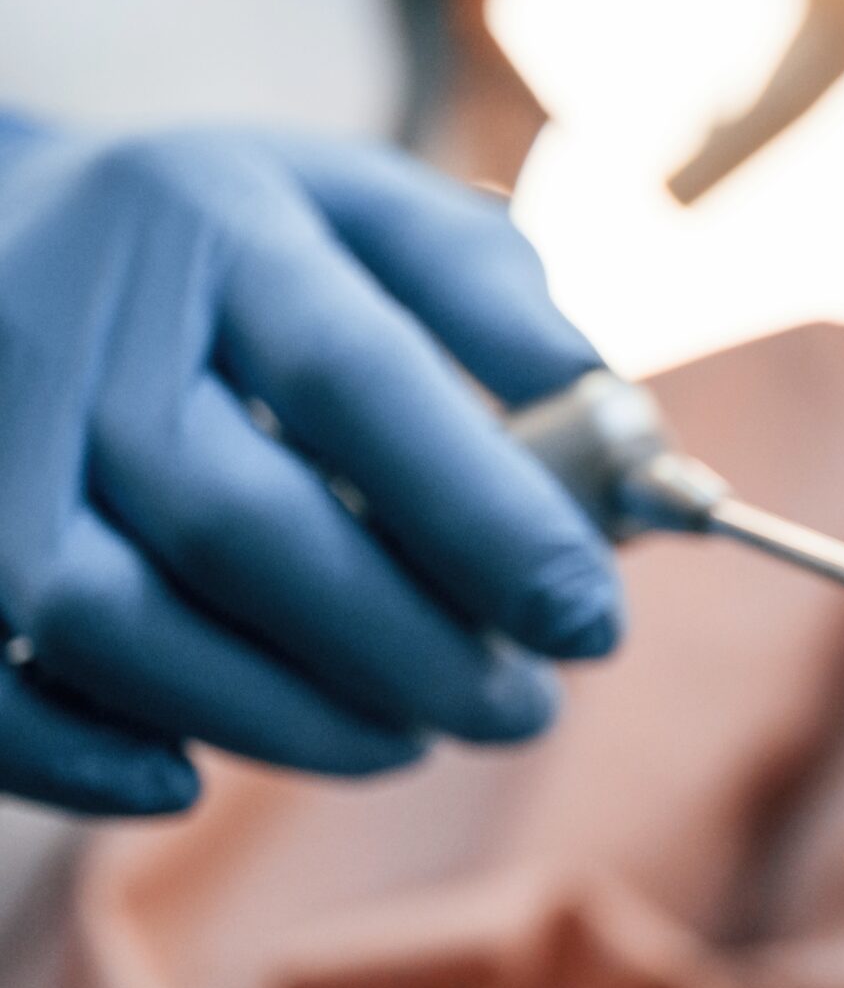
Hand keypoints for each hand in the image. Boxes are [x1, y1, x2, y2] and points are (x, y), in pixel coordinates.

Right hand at [0, 117, 622, 815]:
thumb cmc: (236, 242)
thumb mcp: (366, 208)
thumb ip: (495, 303)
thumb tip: (623, 436)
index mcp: (215, 225)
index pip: (361, 383)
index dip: (489, 521)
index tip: (594, 623)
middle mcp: (76, 325)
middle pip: (242, 522)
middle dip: (408, 647)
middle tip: (522, 708)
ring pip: (107, 620)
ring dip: (281, 714)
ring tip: (406, 734)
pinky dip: (82, 755)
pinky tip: (190, 779)